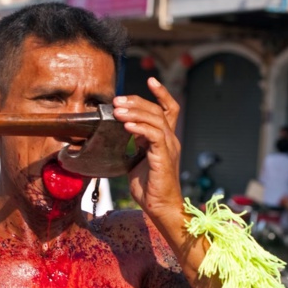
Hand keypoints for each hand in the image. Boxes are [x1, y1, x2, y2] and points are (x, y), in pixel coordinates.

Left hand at [113, 78, 181, 219]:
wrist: (159, 207)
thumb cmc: (149, 188)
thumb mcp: (136, 162)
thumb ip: (133, 146)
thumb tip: (118, 136)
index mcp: (165, 140)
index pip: (168, 109)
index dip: (161, 93)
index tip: (150, 79)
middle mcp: (170, 140)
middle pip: (157, 111)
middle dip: (136, 102)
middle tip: (117, 101)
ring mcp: (169, 147)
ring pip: (155, 120)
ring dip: (134, 113)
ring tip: (117, 110)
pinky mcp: (164, 157)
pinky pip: (153, 136)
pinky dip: (140, 128)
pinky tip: (127, 126)